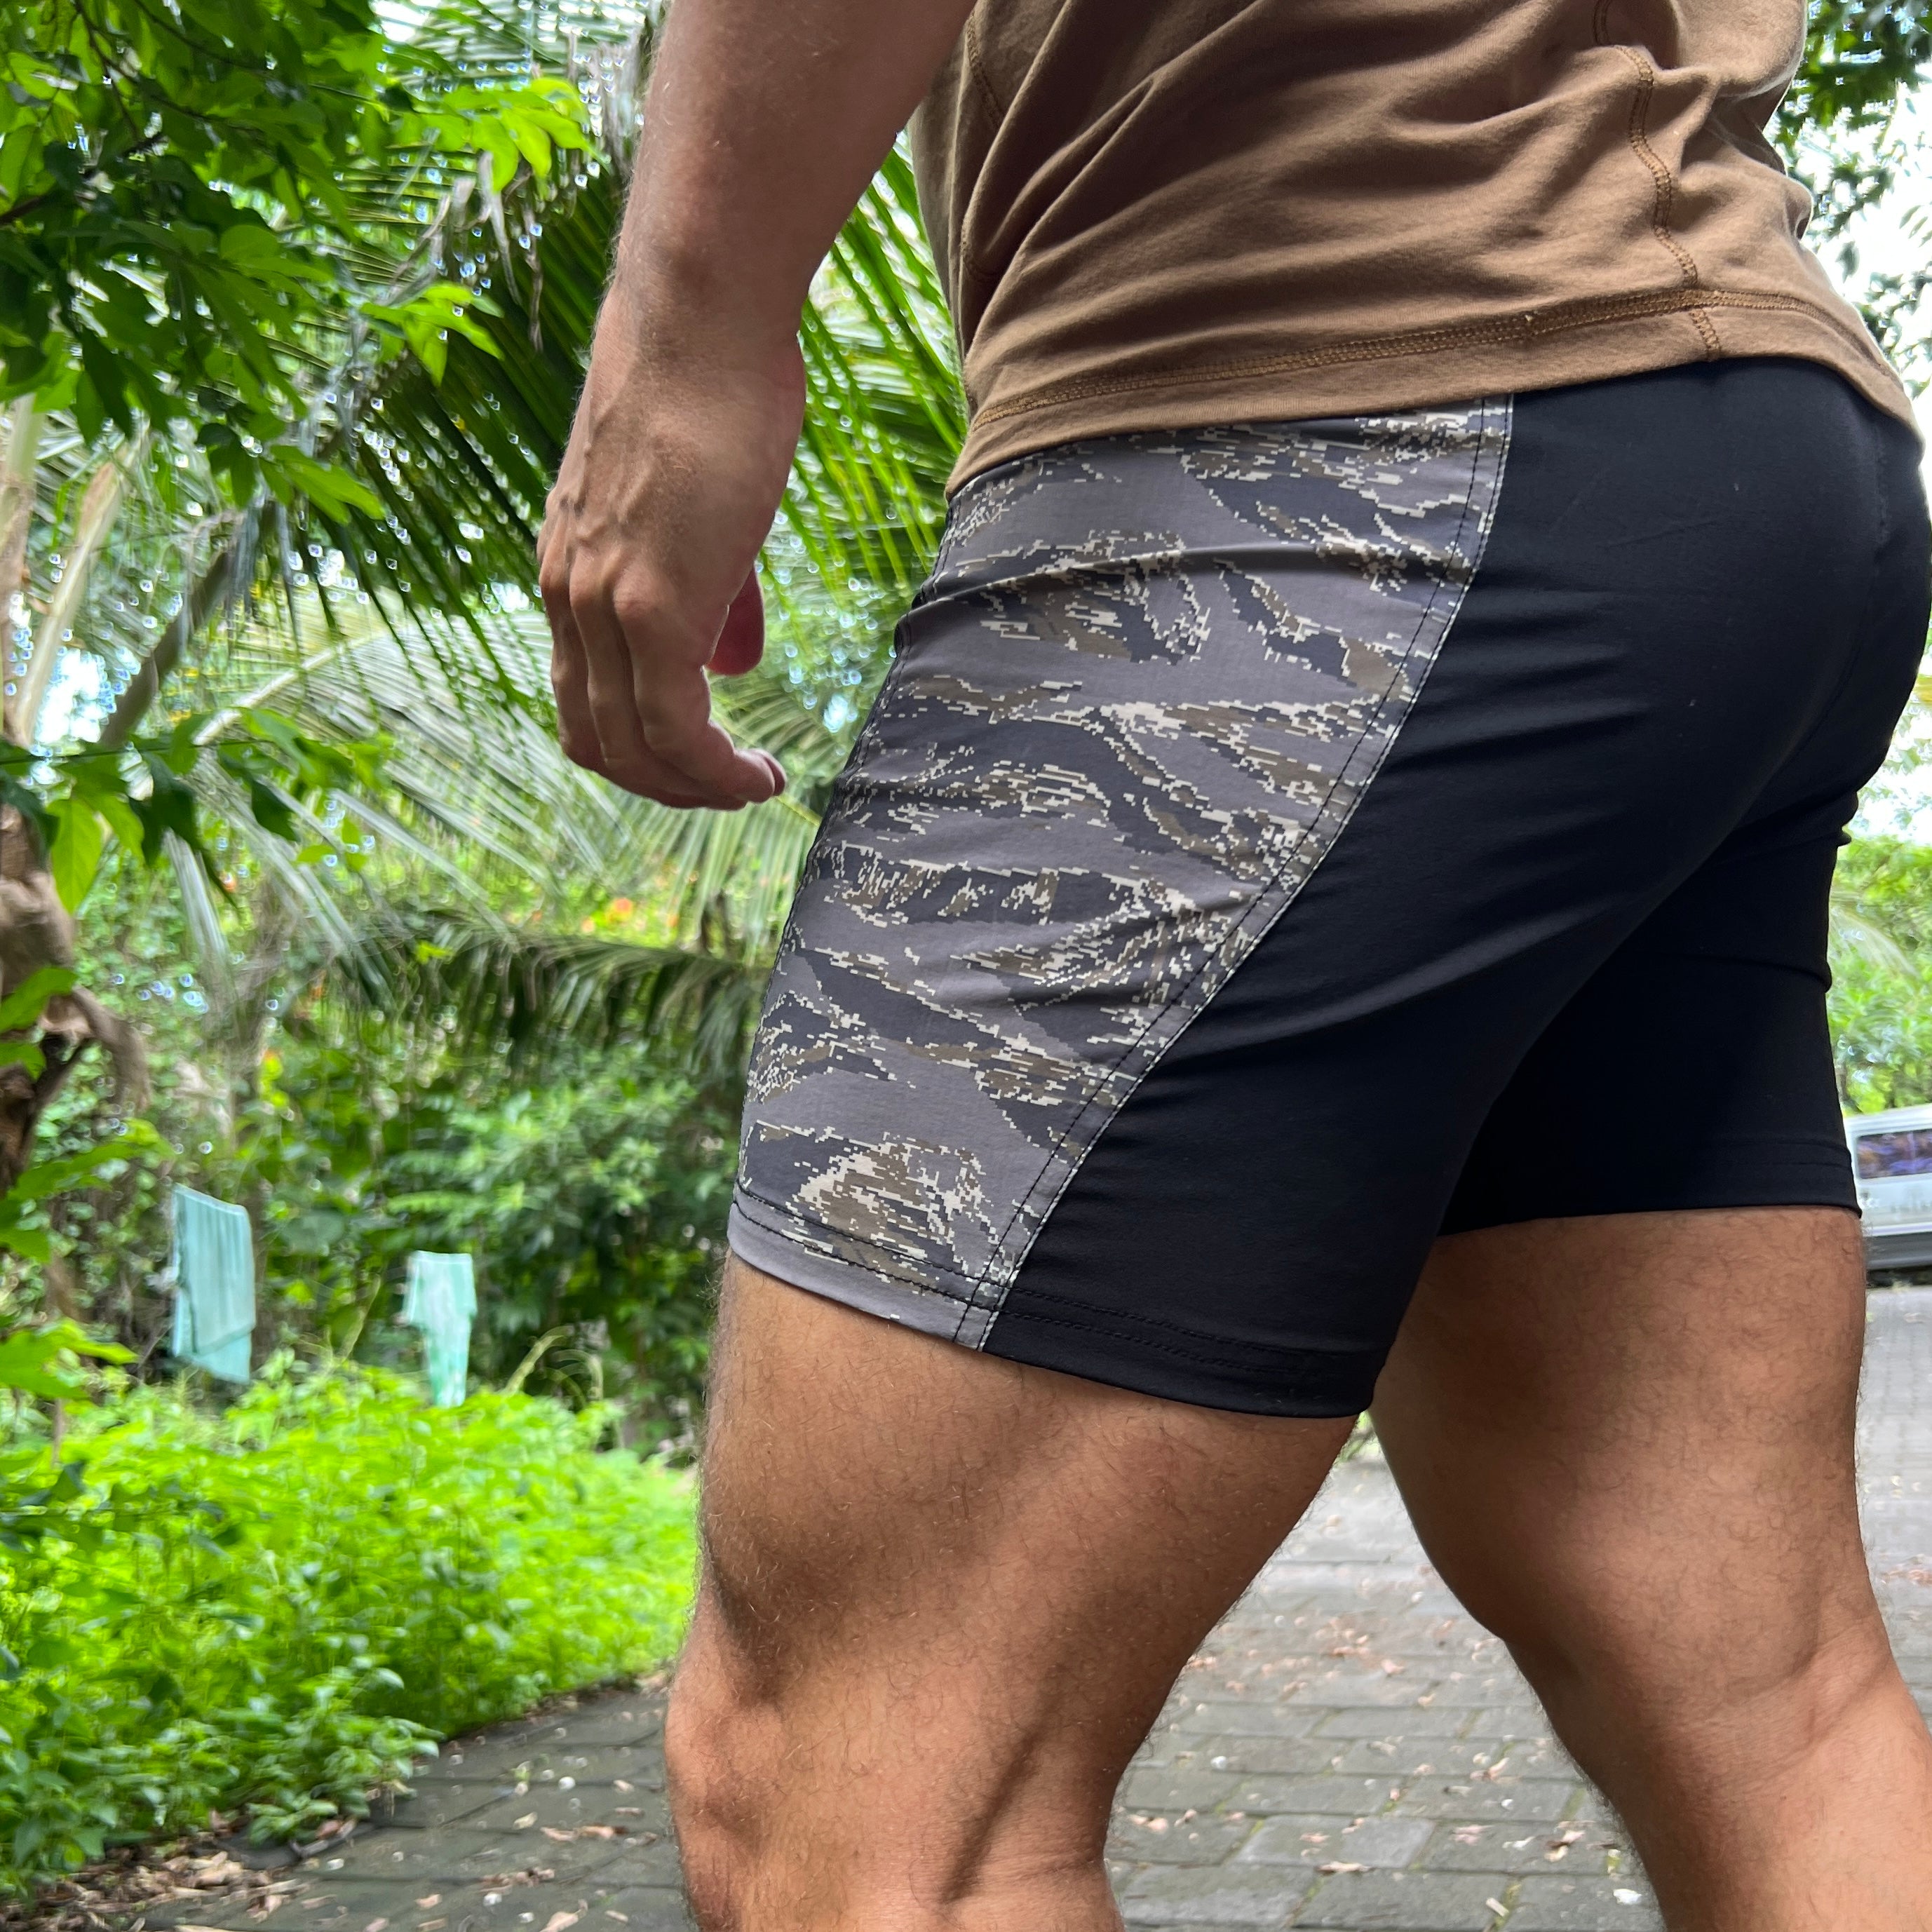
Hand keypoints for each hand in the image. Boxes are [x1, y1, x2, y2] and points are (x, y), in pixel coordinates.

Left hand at [539, 301, 803, 808]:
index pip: (582, 698)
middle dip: (666, 784)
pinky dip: (717, 773)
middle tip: (731, 789)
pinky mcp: (651, 608)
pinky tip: (760, 777)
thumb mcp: (696, 506)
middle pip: (596, 740)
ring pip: (634, 747)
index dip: (639, 747)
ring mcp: (603, 606)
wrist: (699, 323)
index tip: (703, 757)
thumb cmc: (710, 390)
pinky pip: (677, 728)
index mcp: (570, 570)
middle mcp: (569, 596)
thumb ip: (709, 593)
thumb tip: (730, 665)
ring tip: (755, 787)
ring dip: (696, 788)